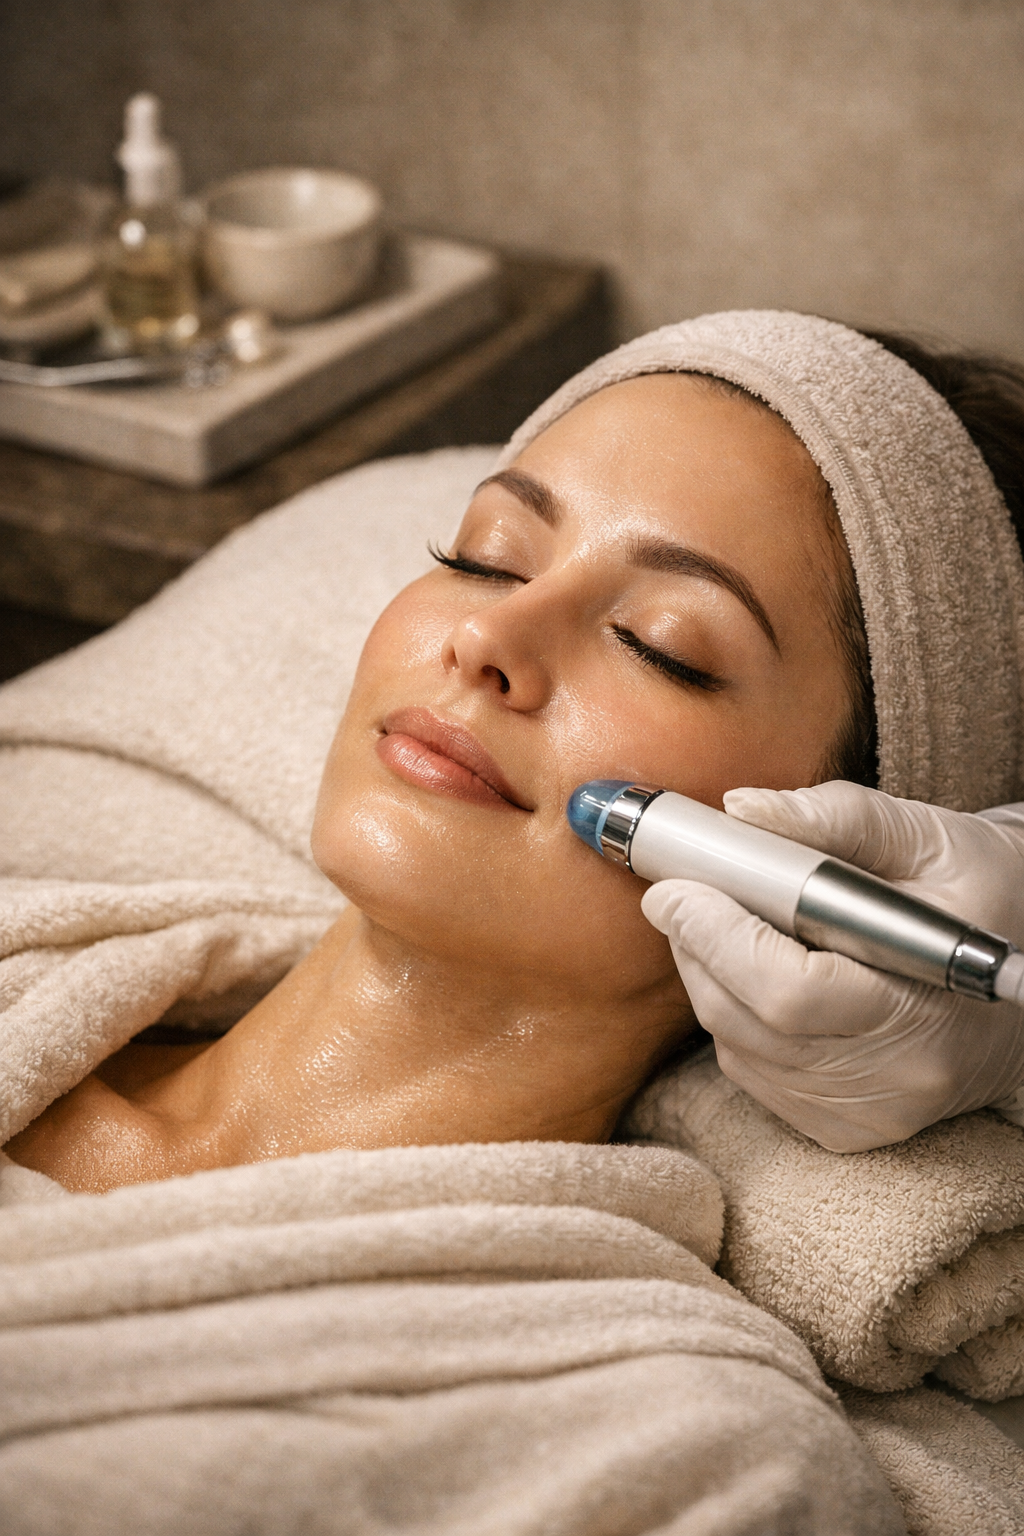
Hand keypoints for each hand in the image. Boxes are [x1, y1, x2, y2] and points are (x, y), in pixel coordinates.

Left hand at [642, 782, 1023, 1151]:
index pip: (789, 990)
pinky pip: (754, 1075)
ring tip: (716, 926)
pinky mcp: (848, 1130)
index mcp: (930, 1000)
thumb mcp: (925, 835)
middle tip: (678, 896)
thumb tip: (740, 809)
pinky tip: (751, 977)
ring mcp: (873, 1112)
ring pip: (739, 1050)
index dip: (716, 937)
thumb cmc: (978, 891)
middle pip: (750, 1023)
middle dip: (696, 951)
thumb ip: (834, 817)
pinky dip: (734, 1021)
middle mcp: (902, 1075)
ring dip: (707, 982)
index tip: (672, 888)